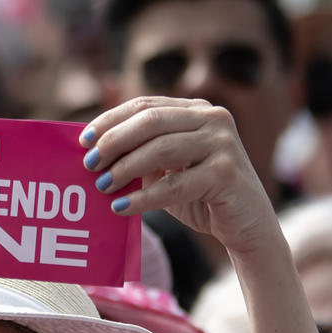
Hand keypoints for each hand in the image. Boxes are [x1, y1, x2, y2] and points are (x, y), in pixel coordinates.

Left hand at [79, 98, 278, 261]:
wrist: (246, 226)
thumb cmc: (202, 195)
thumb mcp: (168, 170)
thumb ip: (142, 155)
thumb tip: (95, 152)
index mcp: (197, 110)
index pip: (146, 105)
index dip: (112, 120)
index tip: (84, 140)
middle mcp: (214, 119)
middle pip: (152, 122)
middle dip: (115, 141)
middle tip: (91, 164)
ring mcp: (223, 144)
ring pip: (162, 150)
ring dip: (126, 169)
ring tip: (103, 186)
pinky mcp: (227, 173)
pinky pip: (176, 184)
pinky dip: (145, 198)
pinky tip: (122, 208)